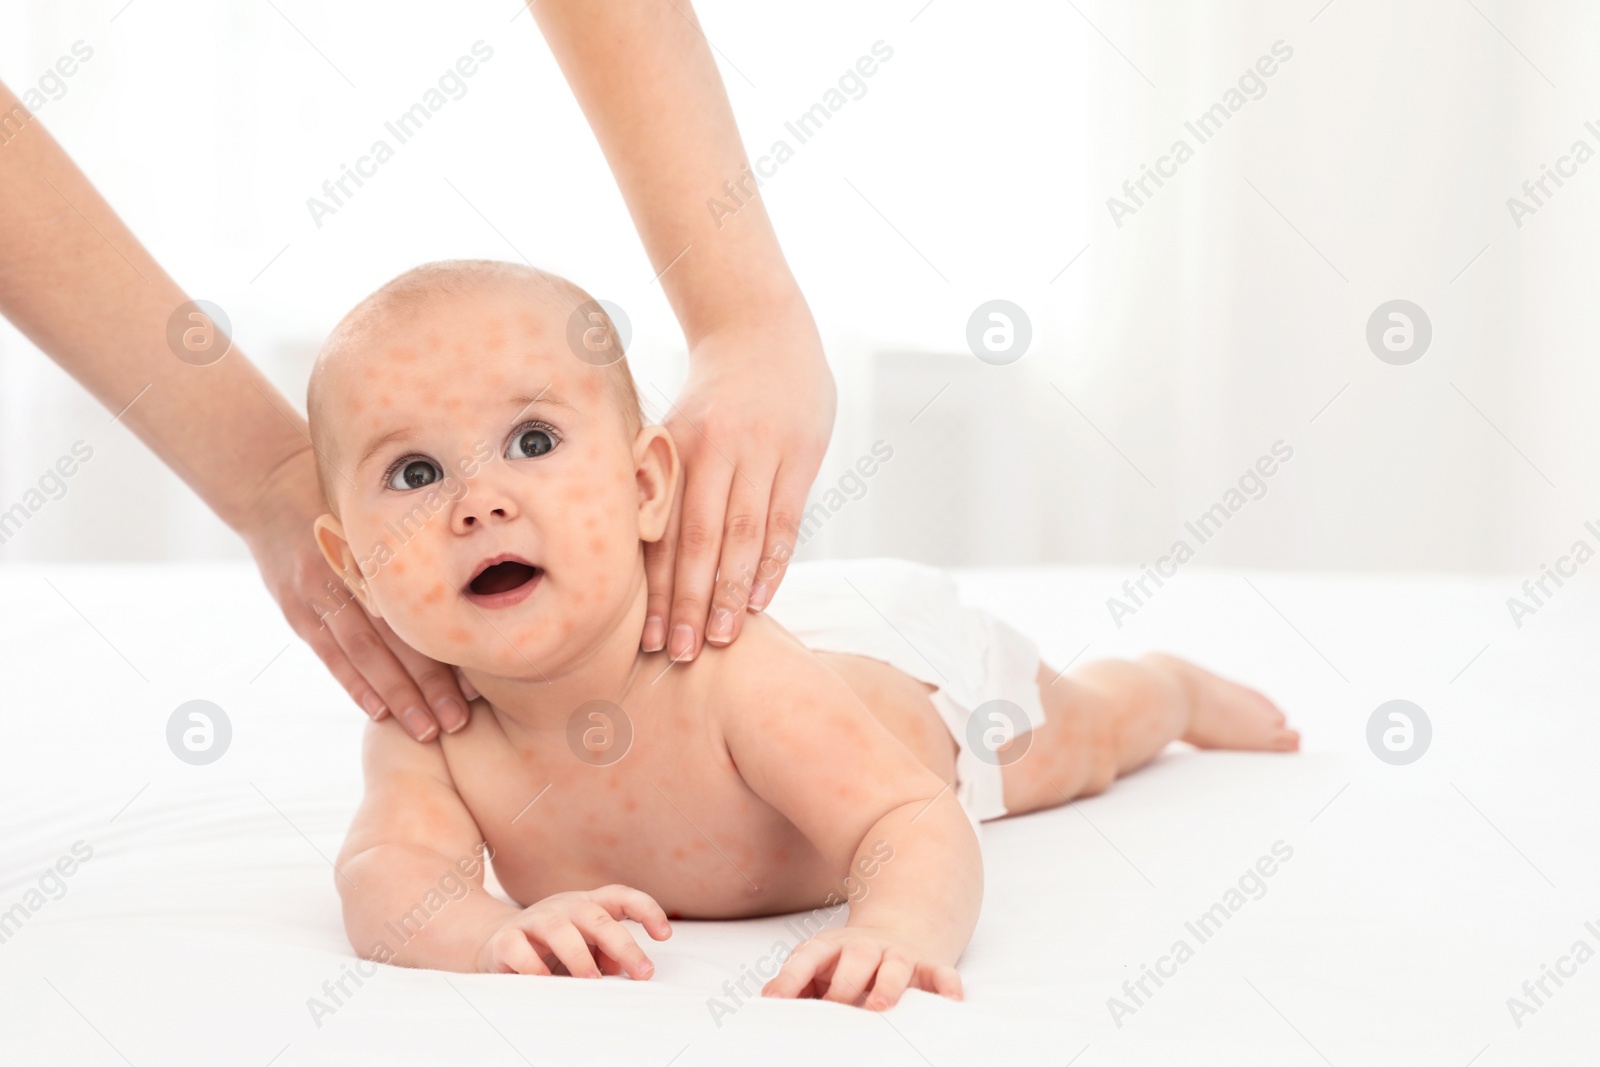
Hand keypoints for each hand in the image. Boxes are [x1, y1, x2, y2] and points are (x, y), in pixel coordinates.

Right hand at [241, 448, 472, 739]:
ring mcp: (318, 592)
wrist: (271, 486)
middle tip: (459, 720)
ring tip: (426, 729)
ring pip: (365, 653)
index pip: (420, 608)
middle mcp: (350, 571)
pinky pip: (331, 654)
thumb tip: (479, 579)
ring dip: (396, 695)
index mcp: (379, 548)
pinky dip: (355, 683)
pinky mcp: (297, 610)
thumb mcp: (381, 512)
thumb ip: (418, 546)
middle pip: (397, 636)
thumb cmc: (345, 504)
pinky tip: (379, 711)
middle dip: (429, 683)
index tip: (478, 682)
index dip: (447, 647)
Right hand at [474, 885, 672, 977]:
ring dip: (580, 956)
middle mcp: (565, 907)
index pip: (621, 897)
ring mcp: (535, 920)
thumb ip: (607, 954)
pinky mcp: (507, 939)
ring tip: (593, 981)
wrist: (499, 942)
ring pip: (561, 929)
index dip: (645, 910)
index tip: (664, 934)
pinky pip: (520, 949)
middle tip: (642, 972)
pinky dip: (534, 966)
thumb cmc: (554, 947)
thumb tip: (624, 968)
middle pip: (598, 918)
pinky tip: (547, 982)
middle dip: (624, 945)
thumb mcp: (586, 947)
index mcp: (589, 905)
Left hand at [646, 304, 834, 660]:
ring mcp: (762, 452)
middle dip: (688, 602)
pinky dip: (772, 562)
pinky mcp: (801, 453)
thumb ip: (664, 484)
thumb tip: (640, 560)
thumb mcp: (679, 427)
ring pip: (744, 535)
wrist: (762, 329)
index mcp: (678, 448)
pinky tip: (759, 600)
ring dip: (730, 593)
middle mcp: (716, 452)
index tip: (648, 637)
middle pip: (700, 541)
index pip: (665, 531)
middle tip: (679, 653)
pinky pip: (785, 519)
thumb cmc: (714, 395)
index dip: (656, 588)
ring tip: (719, 639)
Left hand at [761, 926, 962, 1009]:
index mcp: (833, 946)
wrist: (901, 924)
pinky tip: (951, 1000)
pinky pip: (940, 973)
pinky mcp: (927, 965)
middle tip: (834, 1007)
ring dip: (888, 985)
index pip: (809, 957)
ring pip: (895, 966)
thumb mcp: (821, 964)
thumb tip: (769, 1003)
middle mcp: (866, 947)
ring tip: (880, 1005)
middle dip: (844, 984)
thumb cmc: (850, 959)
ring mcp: (898, 954)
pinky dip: (946, 984)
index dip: (790, 978)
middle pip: (855, 959)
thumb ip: (798, 982)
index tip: (774, 1000)